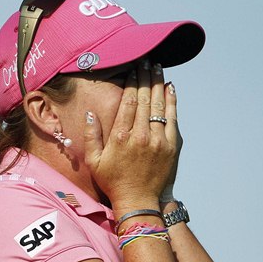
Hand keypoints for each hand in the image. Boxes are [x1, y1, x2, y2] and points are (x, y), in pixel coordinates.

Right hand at [83, 61, 178, 210]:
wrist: (139, 201)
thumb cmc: (113, 181)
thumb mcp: (94, 161)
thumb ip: (90, 136)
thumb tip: (90, 112)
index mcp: (120, 136)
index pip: (128, 101)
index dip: (132, 81)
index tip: (133, 67)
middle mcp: (140, 135)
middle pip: (144, 98)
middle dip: (146, 76)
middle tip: (147, 60)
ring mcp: (158, 140)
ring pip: (159, 104)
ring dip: (159, 83)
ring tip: (158, 67)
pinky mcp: (171, 147)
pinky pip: (172, 118)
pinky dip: (172, 101)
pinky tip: (170, 88)